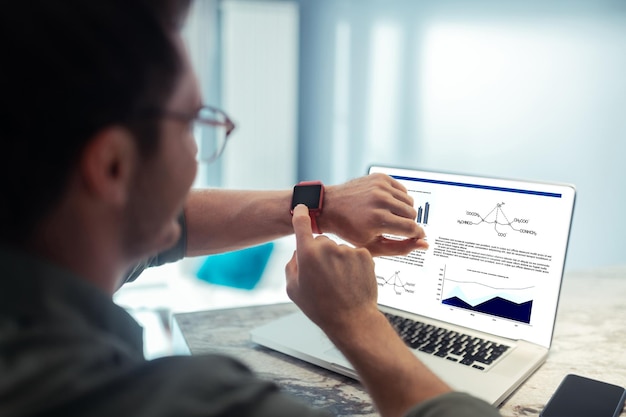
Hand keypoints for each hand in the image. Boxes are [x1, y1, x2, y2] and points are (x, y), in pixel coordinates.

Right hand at [285, 204, 379, 332]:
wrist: (352, 319)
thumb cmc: (320, 308)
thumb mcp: (293, 289)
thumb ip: (291, 266)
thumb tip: (298, 252)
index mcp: (307, 253)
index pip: (301, 224)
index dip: (300, 214)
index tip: (302, 207)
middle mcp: (328, 247)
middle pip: (322, 241)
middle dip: (321, 253)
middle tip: (324, 276)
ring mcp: (348, 250)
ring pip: (340, 249)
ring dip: (338, 260)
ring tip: (339, 282)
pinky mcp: (365, 255)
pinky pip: (355, 253)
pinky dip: (353, 263)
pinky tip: (350, 280)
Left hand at [320, 173, 427, 256]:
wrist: (330, 207)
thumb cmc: (349, 230)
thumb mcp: (372, 246)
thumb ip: (401, 248)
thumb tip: (424, 244)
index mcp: (377, 220)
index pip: (412, 228)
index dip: (416, 234)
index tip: (416, 236)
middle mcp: (380, 201)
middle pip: (413, 214)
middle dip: (407, 223)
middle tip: (393, 227)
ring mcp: (380, 187)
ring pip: (409, 202)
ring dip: (403, 211)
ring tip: (389, 217)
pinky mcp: (380, 178)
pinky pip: (402, 190)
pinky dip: (398, 199)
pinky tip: (386, 205)